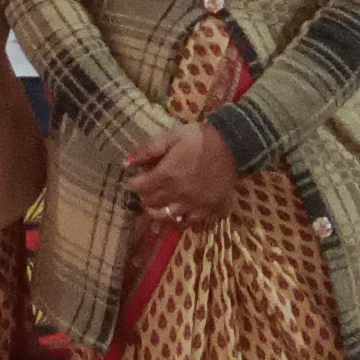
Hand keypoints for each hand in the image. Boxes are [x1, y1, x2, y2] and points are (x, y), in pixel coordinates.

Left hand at [122, 120, 241, 230]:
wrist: (232, 145)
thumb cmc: (199, 138)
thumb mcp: (171, 136)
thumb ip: (149, 149)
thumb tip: (128, 161)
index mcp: (166, 175)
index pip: (140, 188)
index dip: (134, 184)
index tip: (134, 180)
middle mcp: (177, 194)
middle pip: (151, 204)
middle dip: (144, 198)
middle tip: (145, 192)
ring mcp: (193, 205)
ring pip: (168, 218)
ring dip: (158, 213)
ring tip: (156, 208)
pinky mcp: (209, 210)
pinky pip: (190, 222)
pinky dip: (181, 220)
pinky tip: (178, 214)